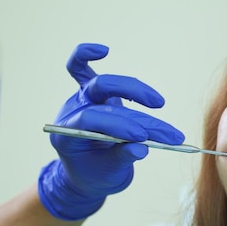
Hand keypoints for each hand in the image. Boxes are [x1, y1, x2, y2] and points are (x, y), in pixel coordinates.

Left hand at [38, 43, 184, 219]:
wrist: (87, 173)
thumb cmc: (96, 175)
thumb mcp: (108, 174)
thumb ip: (121, 159)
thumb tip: (141, 148)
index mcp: (66, 135)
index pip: (91, 121)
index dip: (118, 126)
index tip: (143, 137)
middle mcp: (72, 113)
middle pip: (98, 99)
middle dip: (131, 111)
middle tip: (159, 129)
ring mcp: (80, 100)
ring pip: (101, 83)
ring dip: (134, 90)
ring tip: (159, 103)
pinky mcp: (90, 93)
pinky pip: (80, 68)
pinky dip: (87, 56)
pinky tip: (103, 50)